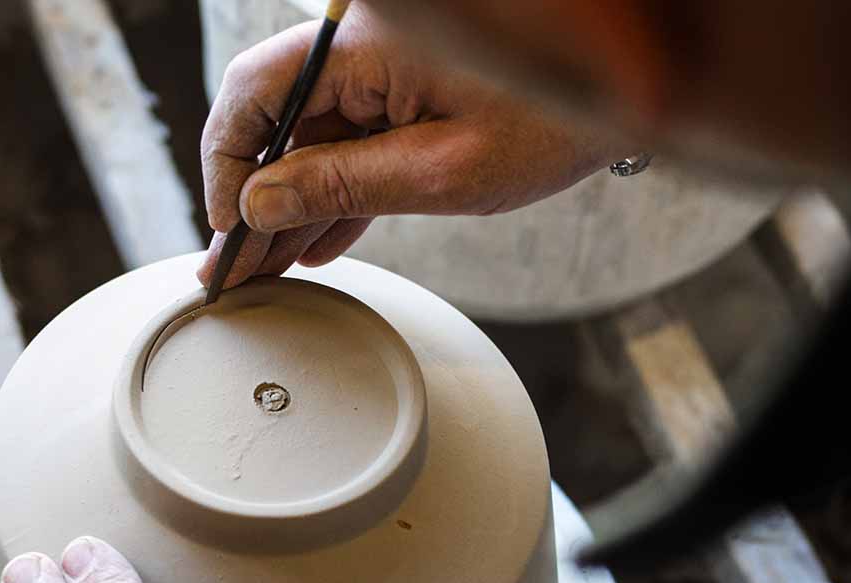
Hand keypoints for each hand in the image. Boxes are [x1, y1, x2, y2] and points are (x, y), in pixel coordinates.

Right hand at [198, 4, 620, 289]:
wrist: (623, 95)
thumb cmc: (553, 122)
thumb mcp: (442, 172)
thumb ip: (341, 186)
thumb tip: (258, 206)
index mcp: (365, 44)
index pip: (254, 93)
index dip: (227, 166)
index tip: (227, 229)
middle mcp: (362, 47)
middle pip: (276, 124)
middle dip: (255, 203)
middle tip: (234, 271)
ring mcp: (383, 72)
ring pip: (311, 142)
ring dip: (292, 208)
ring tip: (269, 271)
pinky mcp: (405, 95)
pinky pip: (353, 146)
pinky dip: (336, 195)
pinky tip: (316, 244)